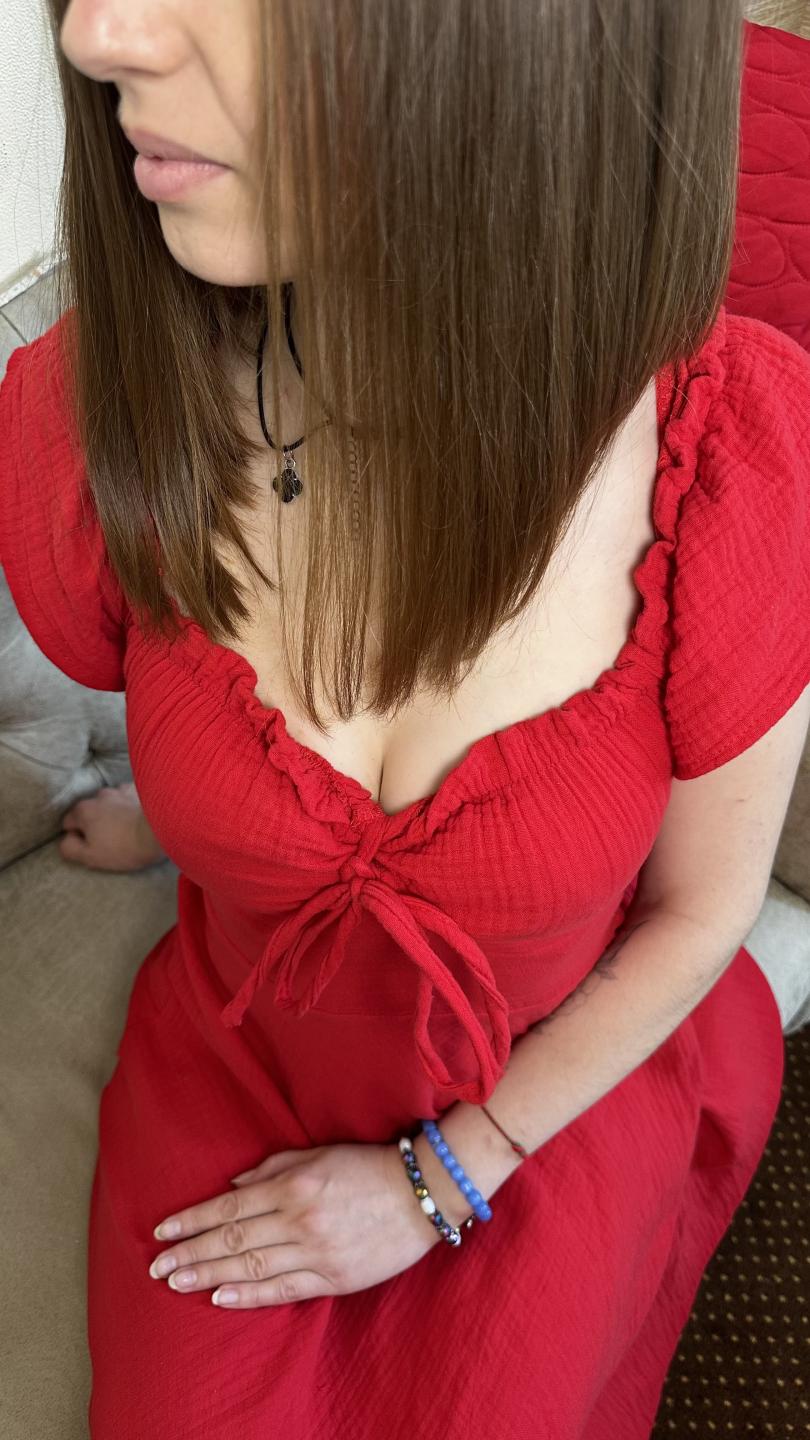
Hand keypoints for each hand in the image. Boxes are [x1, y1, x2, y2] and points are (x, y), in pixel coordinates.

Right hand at [59, 782, 165, 870]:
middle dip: (95, 823)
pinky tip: (139, 817)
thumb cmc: (124, 847)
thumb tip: (67, 839)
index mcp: (83, 810)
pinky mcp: (140, 790)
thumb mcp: (90, 856)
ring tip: (127, 829)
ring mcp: (121, 790)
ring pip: (109, 803)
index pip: (69, 823)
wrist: (161, 830)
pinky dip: (130, 805)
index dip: (77, 837)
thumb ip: (70, 848)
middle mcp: (99, 795)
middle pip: (90, 811)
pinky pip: (128, 797)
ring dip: (113, 813)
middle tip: (111, 840)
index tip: (92, 847)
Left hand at [147, 1142, 444, 1308]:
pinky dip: (250, 1296)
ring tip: (177, 1283)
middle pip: (232, 1241)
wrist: (424, 1192)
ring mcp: (317, 1251)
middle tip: (156, 1266)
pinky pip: (284, 1289)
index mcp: (294, 1185)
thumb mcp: (320, 1153)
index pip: (229, 1207)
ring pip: (251, 1268)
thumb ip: (275, 1167)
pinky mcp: (335, 1277)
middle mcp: (299, 1219)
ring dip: (209, 1277)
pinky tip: (221, 1298)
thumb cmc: (368, 1165)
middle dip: (190, 1253)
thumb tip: (233, 1186)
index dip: (192, 1220)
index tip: (162, 1232)